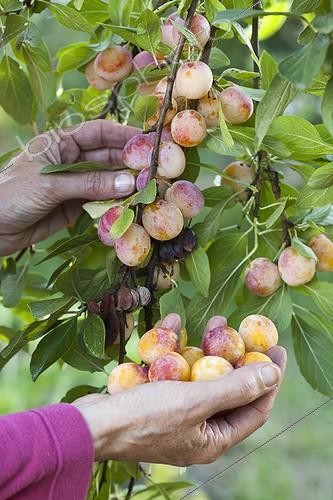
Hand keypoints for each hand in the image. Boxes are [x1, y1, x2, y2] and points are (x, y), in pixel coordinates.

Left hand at [0, 119, 138, 255]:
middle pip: (107, 157)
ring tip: (149, 189)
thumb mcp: (51, 185)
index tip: (149, 140)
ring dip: (125, 185)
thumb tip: (129, 183)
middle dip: (130, 162)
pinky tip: (131, 206)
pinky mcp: (74, 207)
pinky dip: (115, 204)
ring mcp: (74, 184)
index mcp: (60, 143)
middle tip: (155, 170)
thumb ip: (90, 184)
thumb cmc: (12, 195)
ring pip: (106, 181)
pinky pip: (100, 202)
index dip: (124, 134)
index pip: (98, 133)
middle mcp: (70, 161)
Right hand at [74, 316, 285, 465]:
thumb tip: (272, 375)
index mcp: (213, 438)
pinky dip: (175, 348)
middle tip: (242, 329)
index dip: (269, 378)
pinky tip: (174, 324)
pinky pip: (172, 370)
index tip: (275, 349)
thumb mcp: (196, 400)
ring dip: (205, 347)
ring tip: (214, 321)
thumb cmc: (145, 417)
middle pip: (227, 388)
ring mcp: (174, 413)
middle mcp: (197, 428)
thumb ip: (236, 387)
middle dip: (234, 356)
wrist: (90, 424)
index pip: (255, 407)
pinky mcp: (154, 398)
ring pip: (199, 375)